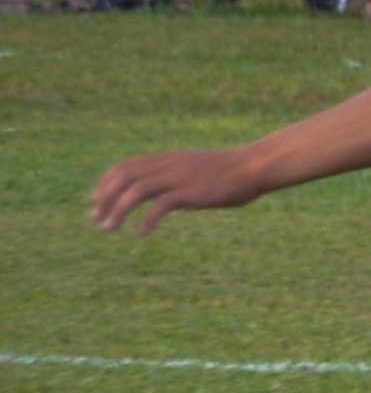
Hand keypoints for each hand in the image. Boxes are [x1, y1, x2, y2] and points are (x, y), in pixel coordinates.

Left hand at [90, 145, 257, 232]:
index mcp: (165, 160)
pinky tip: (142, 233)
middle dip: (104, 198)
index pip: (124, 166)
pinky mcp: (190, 193)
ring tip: (109, 228)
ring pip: (135, 191)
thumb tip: (166, 194)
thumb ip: (176, 178)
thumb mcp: (195, 169)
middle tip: (96, 218)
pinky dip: (147, 220)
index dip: (105, 182)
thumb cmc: (228, 172)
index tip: (95, 200)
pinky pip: (160, 206)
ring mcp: (177, 178)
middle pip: (123, 178)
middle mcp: (166, 166)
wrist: (252, 167)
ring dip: (117, 210)